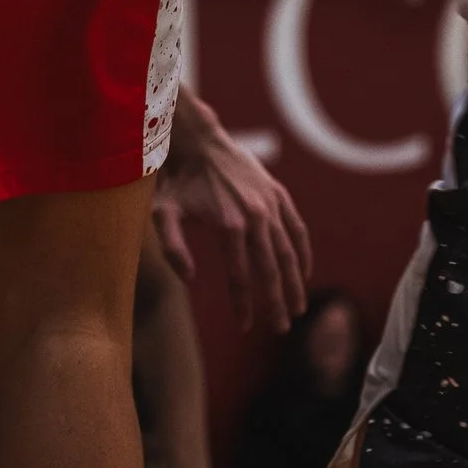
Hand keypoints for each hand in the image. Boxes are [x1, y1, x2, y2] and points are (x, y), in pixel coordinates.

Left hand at [155, 85, 311, 331]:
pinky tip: (305, 271)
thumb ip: (171, 248)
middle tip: (281, 329)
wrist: (197, 139)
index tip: (244, 328)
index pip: (241, 277)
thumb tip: (189, 280)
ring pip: (289, 252)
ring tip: (298, 308)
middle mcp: (256, 217)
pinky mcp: (279, 194)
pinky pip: (297, 228)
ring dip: (296, 283)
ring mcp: (271, 205)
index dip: (243, 305)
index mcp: (229, 226)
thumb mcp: (162, 213)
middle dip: (277, 303)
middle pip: (271, 270)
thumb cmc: (176, 179)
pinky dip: (303, 252)